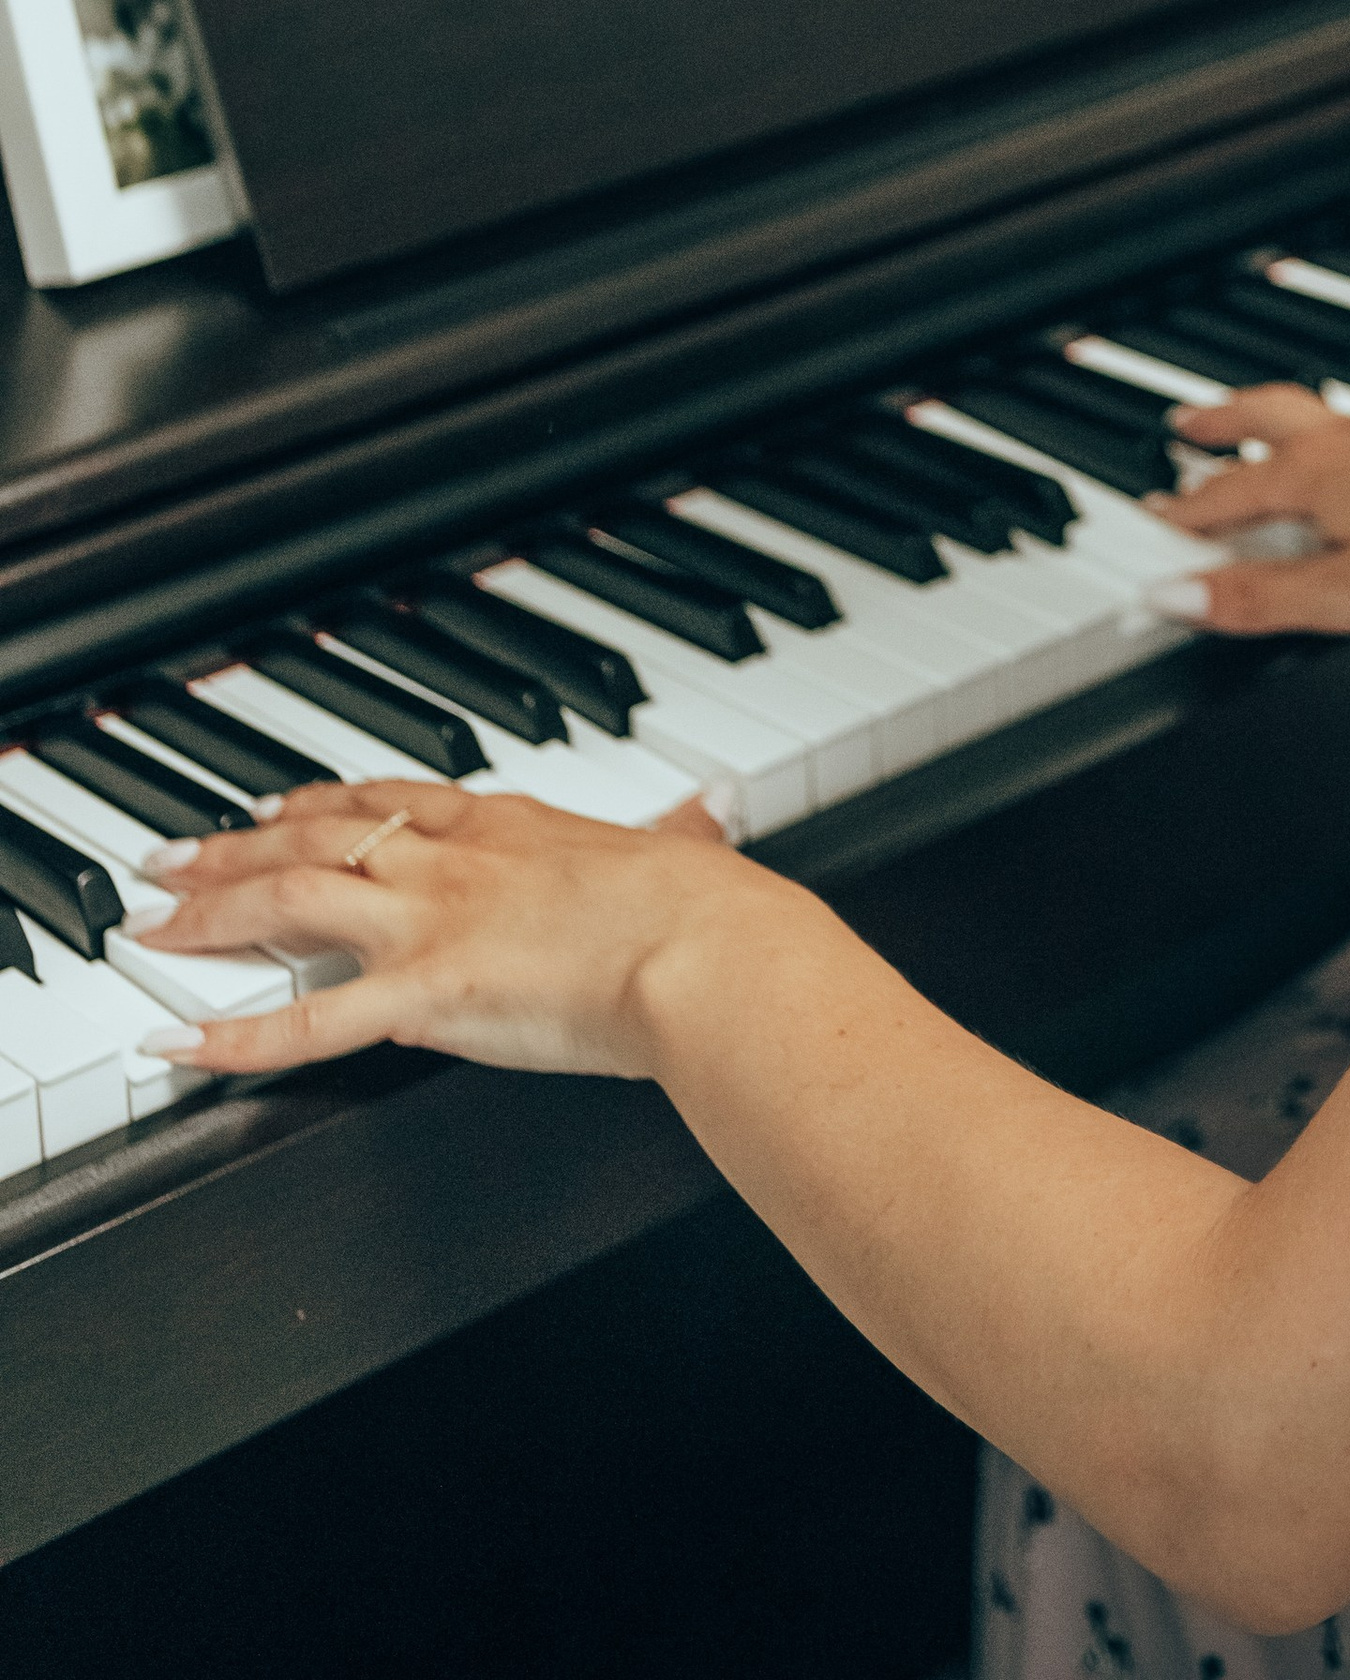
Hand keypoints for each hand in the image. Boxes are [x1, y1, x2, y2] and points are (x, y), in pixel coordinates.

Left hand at [127, 779, 771, 1080]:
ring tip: (151, 922)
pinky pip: (309, 1020)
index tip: (282, 803)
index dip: (327, 799)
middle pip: (319, 834)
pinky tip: (177, 1042)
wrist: (706, 949)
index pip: (393, 799)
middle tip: (174, 854)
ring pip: (292, 895)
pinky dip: (232, 1036)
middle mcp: (457, 860)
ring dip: (211, 907)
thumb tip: (705, 818)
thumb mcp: (684, 853)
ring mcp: (434, 921)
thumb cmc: (706, 911)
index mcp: (512, 825)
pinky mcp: (428, 992)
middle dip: (236, 844)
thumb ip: (680, 836)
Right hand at [1148, 385, 1349, 637]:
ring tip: (1252, 436)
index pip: (1222, 496)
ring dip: (1266, 422)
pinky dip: (1323, 438)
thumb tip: (1175, 597)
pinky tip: (1344, 466)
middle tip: (1182, 428)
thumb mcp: (1346, 598)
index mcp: (1314, 472)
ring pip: (1310, 417)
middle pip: (1262, 418)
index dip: (1178, 520)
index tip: (1142, 531)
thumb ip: (1258, 598)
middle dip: (1217, 425)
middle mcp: (1347, 440)